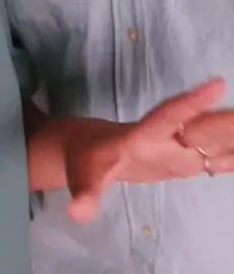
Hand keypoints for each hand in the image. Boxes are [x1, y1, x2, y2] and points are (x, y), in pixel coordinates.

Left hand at [65, 77, 229, 222]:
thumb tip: (77, 212)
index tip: (217, 83)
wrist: (94, 148)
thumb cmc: (87, 159)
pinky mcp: (184, 159)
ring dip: (232, 136)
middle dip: (226, 121)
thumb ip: (84, 193)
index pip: (169, 114)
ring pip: (212, 138)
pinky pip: (213, 156)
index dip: (192, 101)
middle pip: (201, 125)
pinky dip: (231, 155)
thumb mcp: (82, 177)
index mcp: (142, 134)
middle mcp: (166, 136)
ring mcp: (178, 146)